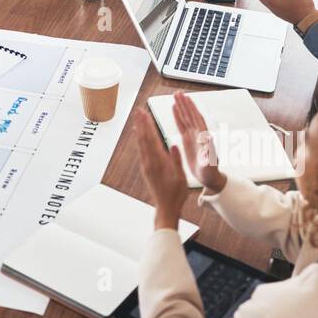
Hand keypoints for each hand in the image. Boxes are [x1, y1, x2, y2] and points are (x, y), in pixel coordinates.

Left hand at [136, 108, 189, 229]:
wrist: (166, 208)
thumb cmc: (176, 193)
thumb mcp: (181, 177)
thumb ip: (176, 160)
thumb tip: (172, 144)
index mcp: (159, 162)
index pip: (152, 139)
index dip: (148, 124)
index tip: (145, 113)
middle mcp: (149, 162)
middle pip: (143, 138)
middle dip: (141, 123)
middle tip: (137, 110)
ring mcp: (146, 165)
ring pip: (141, 144)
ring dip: (139, 129)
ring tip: (137, 118)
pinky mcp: (146, 169)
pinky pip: (141, 151)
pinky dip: (139, 140)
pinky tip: (139, 135)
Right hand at [171, 91, 225, 193]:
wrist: (210, 178)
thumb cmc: (210, 172)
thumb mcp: (209, 163)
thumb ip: (208, 152)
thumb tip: (208, 139)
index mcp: (203, 137)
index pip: (196, 119)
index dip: (191, 108)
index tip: (186, 98)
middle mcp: (198, 134)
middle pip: (191, 115)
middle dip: (184, 103)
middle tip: (177, 92)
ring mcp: (193, 136)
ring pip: (186, 118)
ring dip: (181, 107)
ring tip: (175, 96)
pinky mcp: (188, 140)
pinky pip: (182, 125)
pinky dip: (178, 116)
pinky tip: (174, 109)